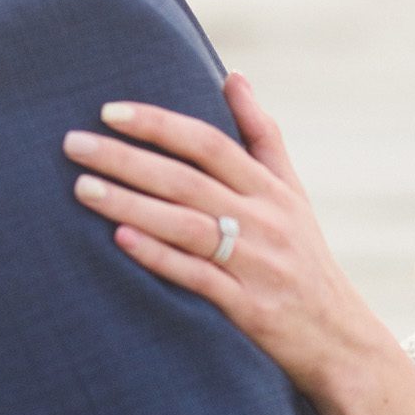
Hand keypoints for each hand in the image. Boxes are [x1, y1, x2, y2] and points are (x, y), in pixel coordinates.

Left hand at [62, 74, 391, 399]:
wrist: (340, 338)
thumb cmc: (304, 258)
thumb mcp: (292, 193)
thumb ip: (262, 135)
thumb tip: (233, 76)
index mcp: (270, 189)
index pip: (209, 143)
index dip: (159, 124)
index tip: (109, 111)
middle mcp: (264, 221)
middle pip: (187, 180)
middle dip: (127, 159)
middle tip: (73, 144)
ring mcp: (256, 265)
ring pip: (186, 225)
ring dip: (131, 204)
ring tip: (81, 188)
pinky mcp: (249, 308)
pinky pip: (198, 278)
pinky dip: (159, 257)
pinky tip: (120, 240)